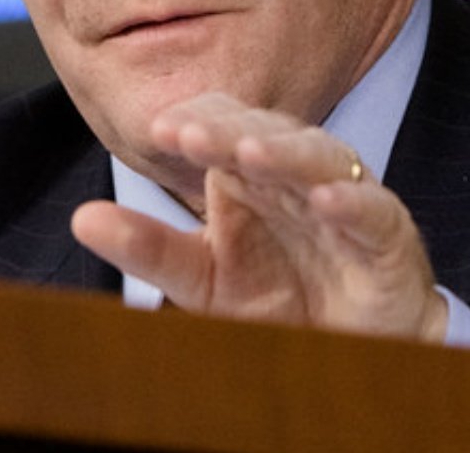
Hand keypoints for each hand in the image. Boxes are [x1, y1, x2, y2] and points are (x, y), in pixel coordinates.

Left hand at [70, 92, 447, 341]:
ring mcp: (346, 201)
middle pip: (269, 134)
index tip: (158, 129)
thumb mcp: (201, 279)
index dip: (198, 120)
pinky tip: (324, 199)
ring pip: (322, 159)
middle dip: (230, 130)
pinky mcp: (388, 237)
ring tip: (248, 151)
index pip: (226, 124)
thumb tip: (81, 218)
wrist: (353, 348)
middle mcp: (299, 177)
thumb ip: (149, 248)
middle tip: (188, 131)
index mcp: (253, 175)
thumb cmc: (280, 300)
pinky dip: (353, 201)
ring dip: (287, 152)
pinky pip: (374, 210)